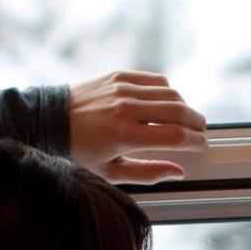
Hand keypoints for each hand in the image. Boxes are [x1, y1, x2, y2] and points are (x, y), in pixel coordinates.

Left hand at [67, 70, 207, 183]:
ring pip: (171, 93)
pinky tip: (166, 103)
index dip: (196, 142)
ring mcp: (123, 88)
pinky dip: (167, 91)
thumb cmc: (78, 151)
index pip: (176, 136)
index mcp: (125, 136)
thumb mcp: (110, 172)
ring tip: (185, 119)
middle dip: (197, 123)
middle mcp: (126, 108)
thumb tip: (178, 172)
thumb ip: (148, 173)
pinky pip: (155, 80)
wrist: (48, 119)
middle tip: (200, 133)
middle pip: (180, 111)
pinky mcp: (119, 75)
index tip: (202, 147)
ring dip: (185, 107)